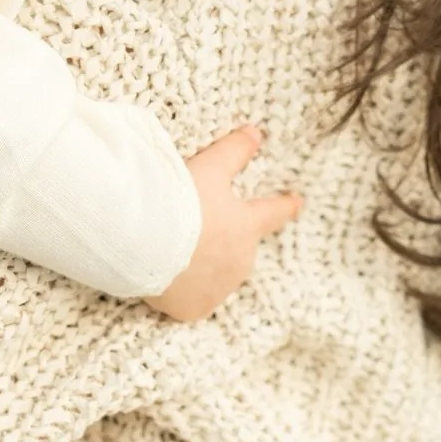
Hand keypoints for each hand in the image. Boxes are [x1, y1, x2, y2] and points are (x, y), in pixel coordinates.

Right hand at [146, 126, 300, 322]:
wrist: (144, 240)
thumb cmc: (178, 200)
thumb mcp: (210, 167)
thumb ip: (234, 151)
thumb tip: (255, 132)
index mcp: (247, 226)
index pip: (274, 212)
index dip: (285, 205)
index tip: (296, 202)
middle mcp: (240, 261)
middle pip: (239, 250)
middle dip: (226, 242)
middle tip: (198, 232)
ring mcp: (218, 289)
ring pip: (217, 278)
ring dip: (205, 268)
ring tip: (177, 254)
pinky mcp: (194, 309)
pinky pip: (193, 302)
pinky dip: (185, 293)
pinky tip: (169, 281)